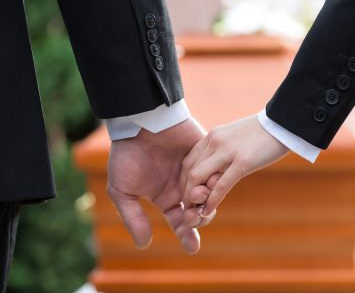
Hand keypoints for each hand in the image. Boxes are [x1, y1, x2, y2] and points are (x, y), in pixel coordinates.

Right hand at [107, 118, 208, 253]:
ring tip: (197, 196)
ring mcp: (196, 171)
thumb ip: (133, 218)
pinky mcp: (206, 154)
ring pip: (210, 194)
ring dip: (206, 200)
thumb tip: (144, 245)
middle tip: (193, 216)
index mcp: (166, 198)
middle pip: (200, 211)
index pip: (181, 222)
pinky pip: (216, 171)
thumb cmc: (127, 155)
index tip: (193, 248)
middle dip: (199, 219)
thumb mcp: (123, 190)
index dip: (187, 235)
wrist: (138, 123)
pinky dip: (214, 180)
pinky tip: (208, 184)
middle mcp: (183, 187)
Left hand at [181, 115, 288, 225]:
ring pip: (198, 177)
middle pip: (189, 171)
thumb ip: (223, 151)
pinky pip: (221, 185)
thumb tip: (218, 169)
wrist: (282, 122)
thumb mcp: (235, 138)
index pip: (188, 161)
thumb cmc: (262, 133)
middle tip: (188, 207)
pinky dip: (212, 200)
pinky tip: (208, 211)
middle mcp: (215, 142)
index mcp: (212, 136)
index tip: (188, 194)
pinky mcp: (243, 162)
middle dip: (186, 191)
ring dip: (194, 198)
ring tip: (195, 212)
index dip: (184, 180)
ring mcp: (228, 151)